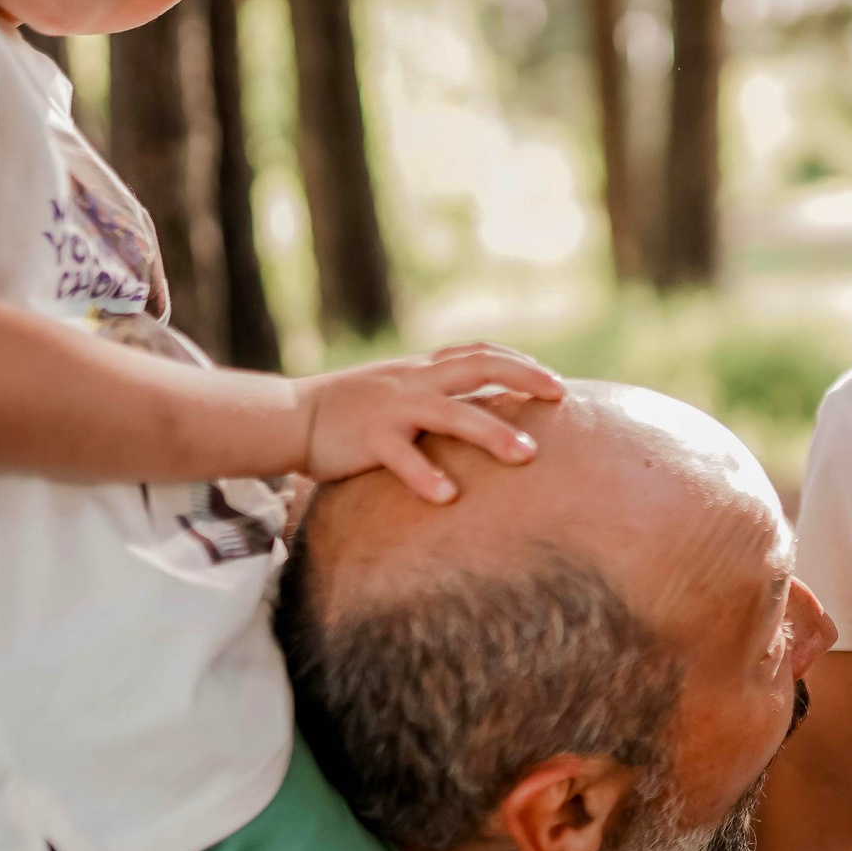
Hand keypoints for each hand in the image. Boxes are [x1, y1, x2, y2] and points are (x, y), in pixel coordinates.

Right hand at [293, 341, 564, 502]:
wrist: (290, 417)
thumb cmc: (351, 410)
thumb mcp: (398, 390)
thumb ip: (436, 393)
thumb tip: (482, 409)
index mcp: (422, 370)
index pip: (479, 352)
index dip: (520, 362)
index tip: (555, 381)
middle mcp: (413, 382)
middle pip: (478, 368)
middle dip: (524, 377)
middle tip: (560, 395)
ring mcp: (393, 409)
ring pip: (451, 413)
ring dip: (491, 433)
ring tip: (527, 455)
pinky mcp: (369, 439)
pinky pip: (403, 458)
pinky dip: (426, 476)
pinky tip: (449, 498)